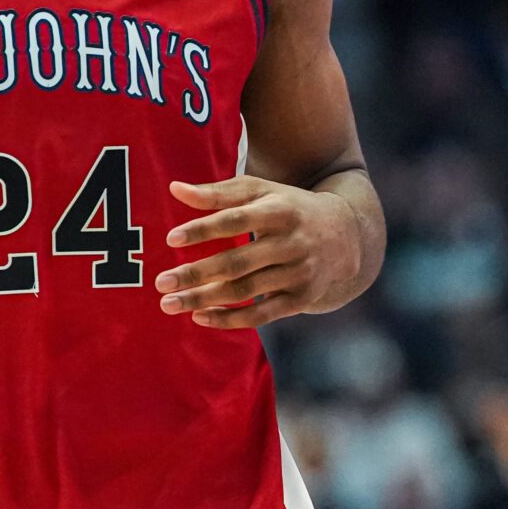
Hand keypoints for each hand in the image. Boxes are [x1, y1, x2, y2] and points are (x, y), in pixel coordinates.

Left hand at [155, 175, 370, 327]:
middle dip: (196, 274)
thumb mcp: (261, 191)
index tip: (171, 238)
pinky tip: (200, 318)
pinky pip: (261, 315)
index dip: (204, 229)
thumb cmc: (289, 208)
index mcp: (280, 211)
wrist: (347, 236)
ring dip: (204, 299)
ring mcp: (299, 273)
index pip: (237, 219)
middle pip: (236, 262)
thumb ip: (218, 193)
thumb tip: (174, 189)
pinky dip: (230, 319)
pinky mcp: (301, 299)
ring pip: (245, 291)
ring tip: (169, 303)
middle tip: (160, 282)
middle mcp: (292, 243)